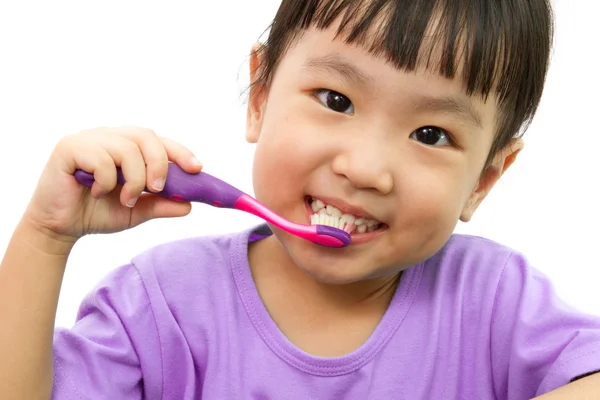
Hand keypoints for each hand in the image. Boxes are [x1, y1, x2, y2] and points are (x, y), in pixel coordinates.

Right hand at [23, 126, 201, 243]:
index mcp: (127, 146)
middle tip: (157, 189)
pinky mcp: (69, 148)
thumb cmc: (96, 213)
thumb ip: (161, 205)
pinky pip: (101, 158)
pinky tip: (95, 193)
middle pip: (146, 136)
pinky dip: (106, 180)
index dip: (180, 152)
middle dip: (159, 164)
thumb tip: (189, 205)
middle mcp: (109, 137)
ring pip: (126, 148)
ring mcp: (89, 139)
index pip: (159, 141)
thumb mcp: (136, 211)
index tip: (197, 168)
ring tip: (125, 199)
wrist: (59, 228)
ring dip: (133, 179)